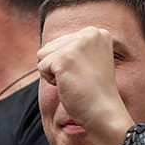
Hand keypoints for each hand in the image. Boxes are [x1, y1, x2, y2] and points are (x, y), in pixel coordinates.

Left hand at [37, 26, 130, 141]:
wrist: (103, 111)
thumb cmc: (93, 91)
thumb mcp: (87, 61)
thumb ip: (72, 49)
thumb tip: (47, 46)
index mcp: (97, 33)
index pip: (60, 42)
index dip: (66, 62)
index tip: (85, 73)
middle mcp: (90, 33)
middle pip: (50, 47)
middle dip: (57, 66)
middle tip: (79, 78)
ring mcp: (77, 44)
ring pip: (43, 55)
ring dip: (52, 72)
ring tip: (74, 80)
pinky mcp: (64, 57)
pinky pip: (41, 67)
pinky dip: (50, 80)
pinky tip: (69, 85)